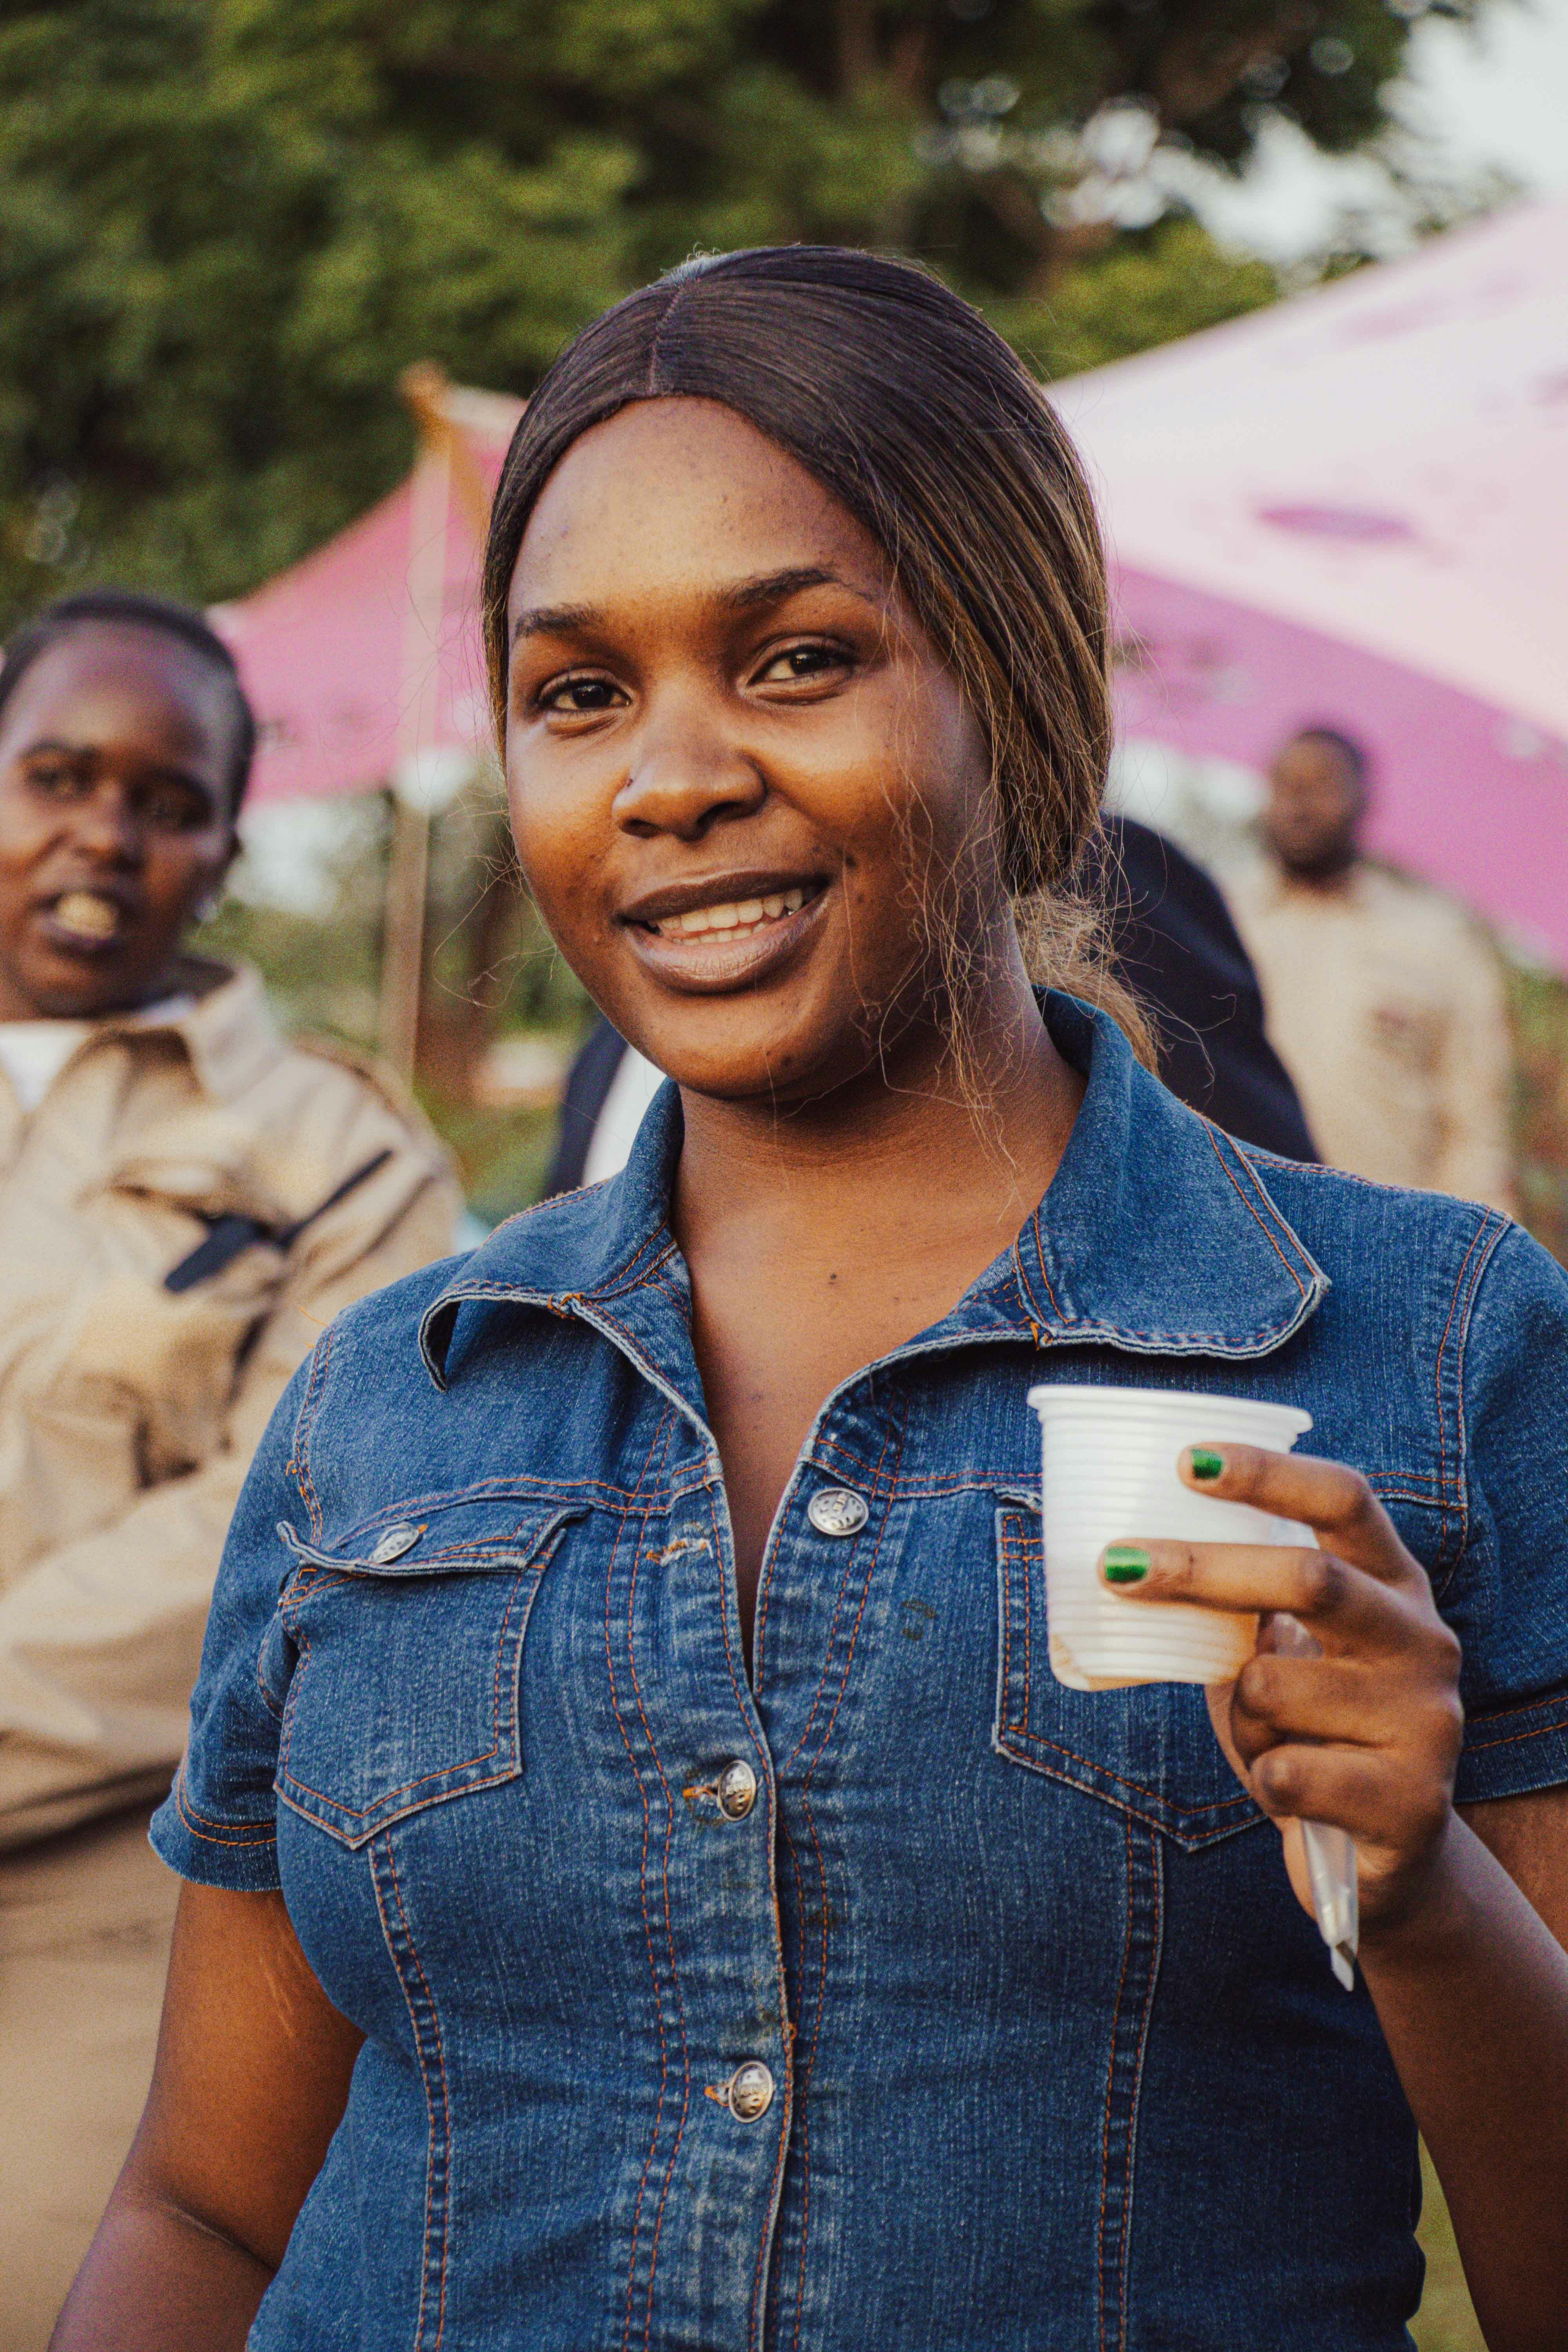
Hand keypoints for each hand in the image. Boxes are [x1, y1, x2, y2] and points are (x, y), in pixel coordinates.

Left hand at [1098, 1446, 1464, 1938]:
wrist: (1382, 1859)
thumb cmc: (1310, 1730)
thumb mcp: (1281, 1653)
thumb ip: (1237, 1605)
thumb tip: (1124, 1557)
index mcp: (1393, 1585)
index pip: (1343, 1500)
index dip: (1268, 1472)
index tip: (1187, 1460)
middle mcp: (1423, 1640)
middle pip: (1308, 1578)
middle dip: (1200, 1568)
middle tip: (1115, 1566)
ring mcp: (1427, 1721)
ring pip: (1274, 1687)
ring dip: (1237, 1712)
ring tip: (1265, 1736)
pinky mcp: (1410, 1802)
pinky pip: (1286, 1772)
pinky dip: (1262, 1777)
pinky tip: (1289, 1786)